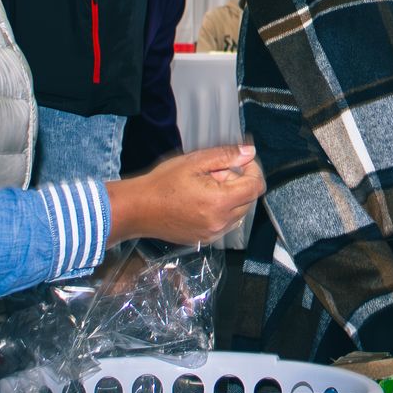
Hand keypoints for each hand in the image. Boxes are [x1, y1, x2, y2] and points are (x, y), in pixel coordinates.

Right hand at [107, 144, 262, 245]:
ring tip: (207, 186)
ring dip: (231, 198)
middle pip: (248, 201)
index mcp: (220, 201)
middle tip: (217, 172)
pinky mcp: (203, 239)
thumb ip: (226, 156)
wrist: (137, 209)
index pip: (255, 187)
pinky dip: (221, 211)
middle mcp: (220, 222)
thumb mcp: (195, 161)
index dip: (253, 171)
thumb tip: (250, 153)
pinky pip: (224, 224)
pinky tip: (201, 201)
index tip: (242, 162)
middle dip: (239, 183)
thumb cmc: (162, 183)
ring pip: (238, 213)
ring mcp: (212, 234)